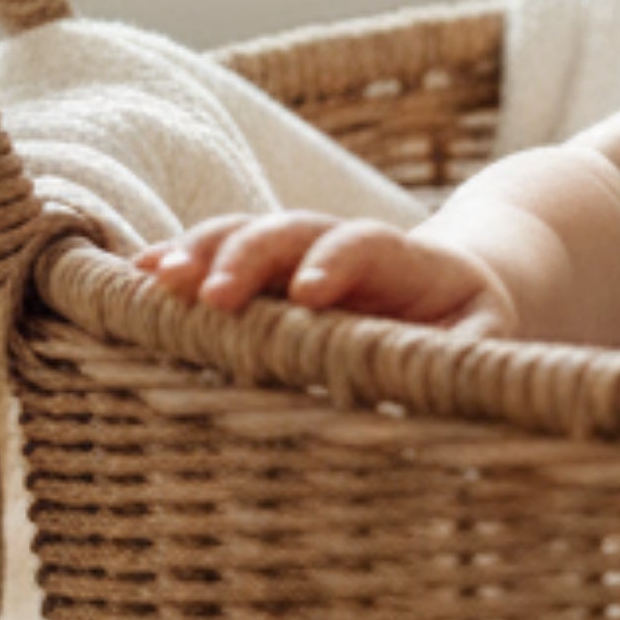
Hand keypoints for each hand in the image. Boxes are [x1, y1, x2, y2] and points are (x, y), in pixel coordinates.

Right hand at [132, 212, 516, 334]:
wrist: (452, 292)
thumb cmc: (469, 327)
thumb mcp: (488, 339)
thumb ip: (471, 357)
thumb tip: (451, 389)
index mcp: (402, 259)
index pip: (364, 244)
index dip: (337, 262)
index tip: (311, 296)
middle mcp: (338, 245)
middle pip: (289, 230)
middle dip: (249, 257)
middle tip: (213, 294)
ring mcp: (294, 256)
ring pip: (242, 237)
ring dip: (199, 254)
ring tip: (157, 279)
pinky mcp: (262, 276)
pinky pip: (214, 260)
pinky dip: (178, 266)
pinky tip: (132, 280)